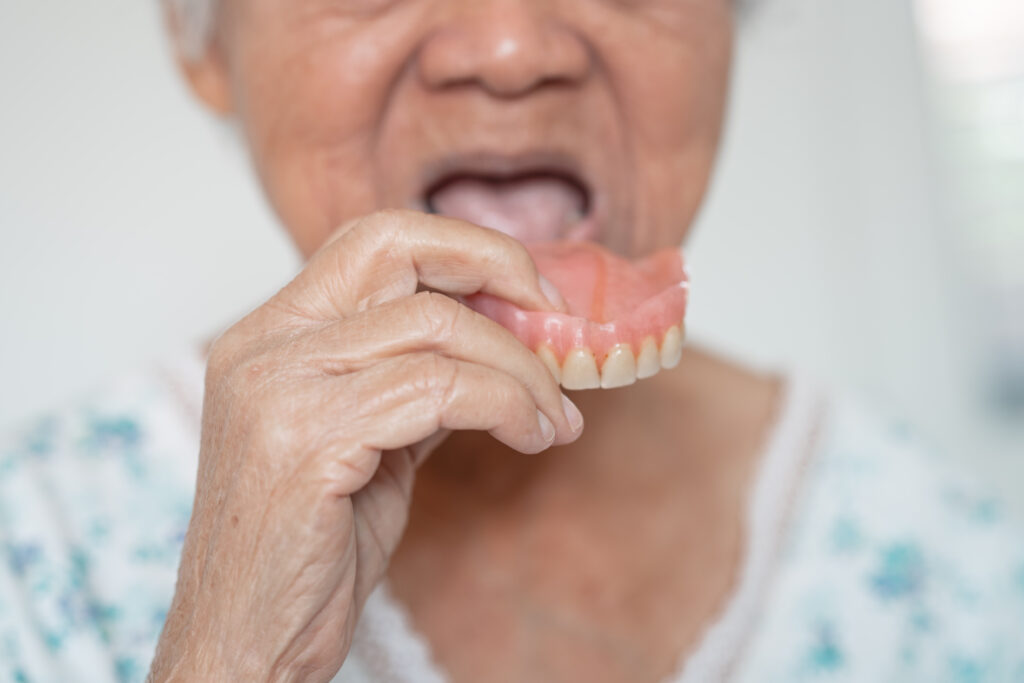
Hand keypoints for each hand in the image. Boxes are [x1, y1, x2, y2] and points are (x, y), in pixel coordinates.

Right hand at [148, 210, 582, 681]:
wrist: (247, 643)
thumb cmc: (308, 552)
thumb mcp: (370, 447)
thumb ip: (416, 384)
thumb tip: (498, 346)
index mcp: (270, 336)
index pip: (375, 239)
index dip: (466, 248)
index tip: (534, 292)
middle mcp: (263, 345)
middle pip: (397, 248)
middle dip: (499, 270)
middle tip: (561, 327)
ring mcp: (277, 387)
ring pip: (435, 325)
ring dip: (520, 368)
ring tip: (553, 416)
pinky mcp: (304, 440)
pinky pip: (438, 390)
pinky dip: (505, 405)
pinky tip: (531, 438)